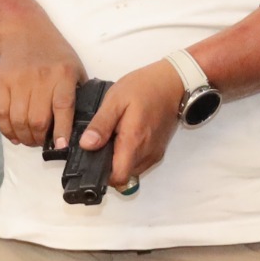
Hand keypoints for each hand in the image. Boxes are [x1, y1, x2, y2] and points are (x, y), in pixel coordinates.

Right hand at [0, 13, 85, 150]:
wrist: (23, 31)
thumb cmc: (54, 54)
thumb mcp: (74, 67)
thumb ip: (78, 93)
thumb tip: (83, 125)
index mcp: (63, 74)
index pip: (63, 107)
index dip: (61, 130)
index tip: (61, 147)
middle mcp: (41, 77)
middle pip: (38, 119)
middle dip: (39, 139)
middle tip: (42, 144)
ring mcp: (18, 79)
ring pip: (18, 120)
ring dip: (24, 137)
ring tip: (29, 140)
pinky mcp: (1, 81)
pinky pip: (1, 113)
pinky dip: (6, 130)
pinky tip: (14, 135)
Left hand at [80, 60, 184, 188]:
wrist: (173, 82)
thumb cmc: (144, 88)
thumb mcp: (116, 100)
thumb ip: (101, 124)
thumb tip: (86, 145)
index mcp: (134, 142)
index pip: (118, 178)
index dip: (102, 175)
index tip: (92, 159)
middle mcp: (147, 153)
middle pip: (124, 175)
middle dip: (109, 165)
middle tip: (101, 142)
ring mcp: (155, 153)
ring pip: (132, 170)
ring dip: (120, 160)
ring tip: (113, 138)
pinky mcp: (159, 150)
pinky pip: (140, 163)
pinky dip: (130, 156)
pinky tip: (125, 137)